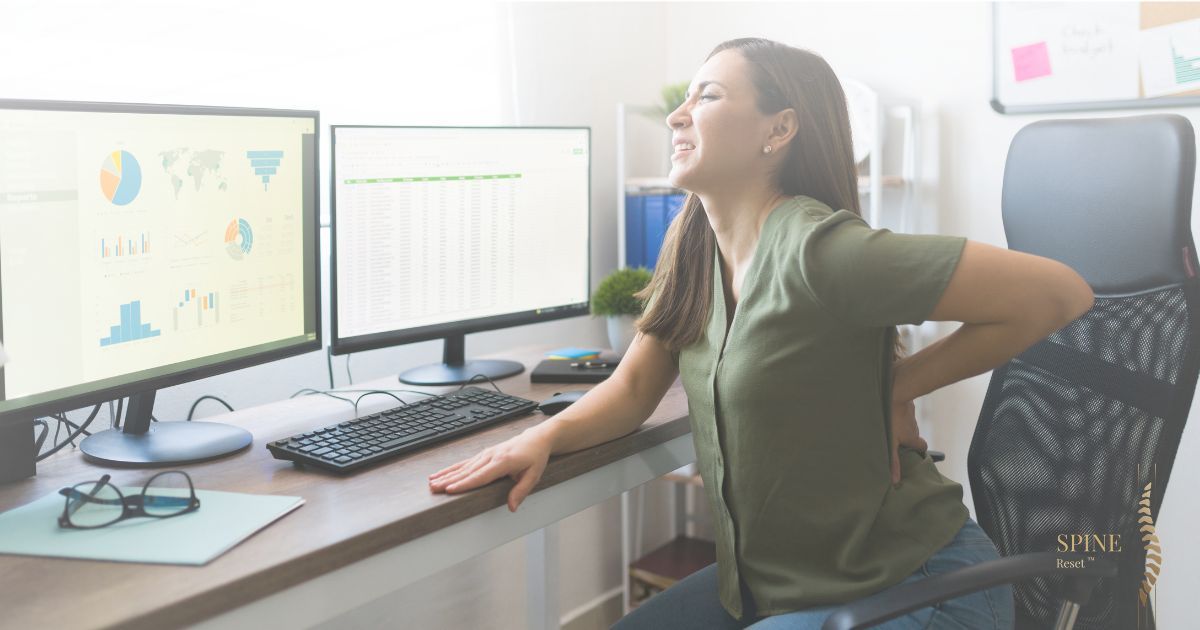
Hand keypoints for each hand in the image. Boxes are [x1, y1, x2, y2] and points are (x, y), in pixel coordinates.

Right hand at [428, 427, 554, 511]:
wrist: (535, 439)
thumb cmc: (535, 457)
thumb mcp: (534, 475)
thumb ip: (521, 491)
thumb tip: (512, 507)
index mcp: (503, 462)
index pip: (480, 476)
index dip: (464, 483)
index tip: (450, 489)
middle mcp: (491, 456)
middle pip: (467, 471)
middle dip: (449, 480)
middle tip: (434, 489)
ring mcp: (486, 454)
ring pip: (463, 466)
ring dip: (446, 474)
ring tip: (432, 482)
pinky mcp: (483, 454)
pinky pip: (465, 462)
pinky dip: (452, 468)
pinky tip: (441, 473)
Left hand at [890, 396, 926, 485]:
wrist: (895, 393)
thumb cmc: (892, 418)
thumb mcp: (890, 442)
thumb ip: (893, 460)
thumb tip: (895, 481)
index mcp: (913, 437)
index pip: (922, 447)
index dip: (918, 450)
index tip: (912, 454)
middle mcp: (914, 426)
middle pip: (914, 434)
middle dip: (907, 438)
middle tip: (896, 441)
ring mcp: (911, 414)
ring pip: (908, 423)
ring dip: (901, 425)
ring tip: (888, 427)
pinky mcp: (906, 404)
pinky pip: (904, 411)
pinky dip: (898, 413)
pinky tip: (888, 413)